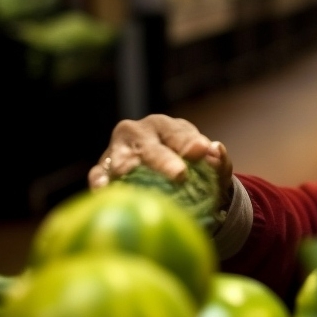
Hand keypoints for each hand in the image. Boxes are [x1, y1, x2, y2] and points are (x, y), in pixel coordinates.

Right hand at [89, 114, 233, 208]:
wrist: (163, 179)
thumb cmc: (190, 169)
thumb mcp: (208, 164)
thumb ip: (217, 160)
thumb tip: (215, 151)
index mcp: (166, 126)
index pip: (178, 133)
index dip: (190, 142)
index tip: (201, 152)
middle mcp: (139, 132)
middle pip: (150, 147)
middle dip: (164, 160)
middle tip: (180, 175)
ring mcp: (118, 150)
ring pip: (122, 159)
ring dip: (128, 169)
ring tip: (130, 177)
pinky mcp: (102, 169)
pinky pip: (99, 174)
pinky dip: (100, 181)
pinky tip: (103, 189)